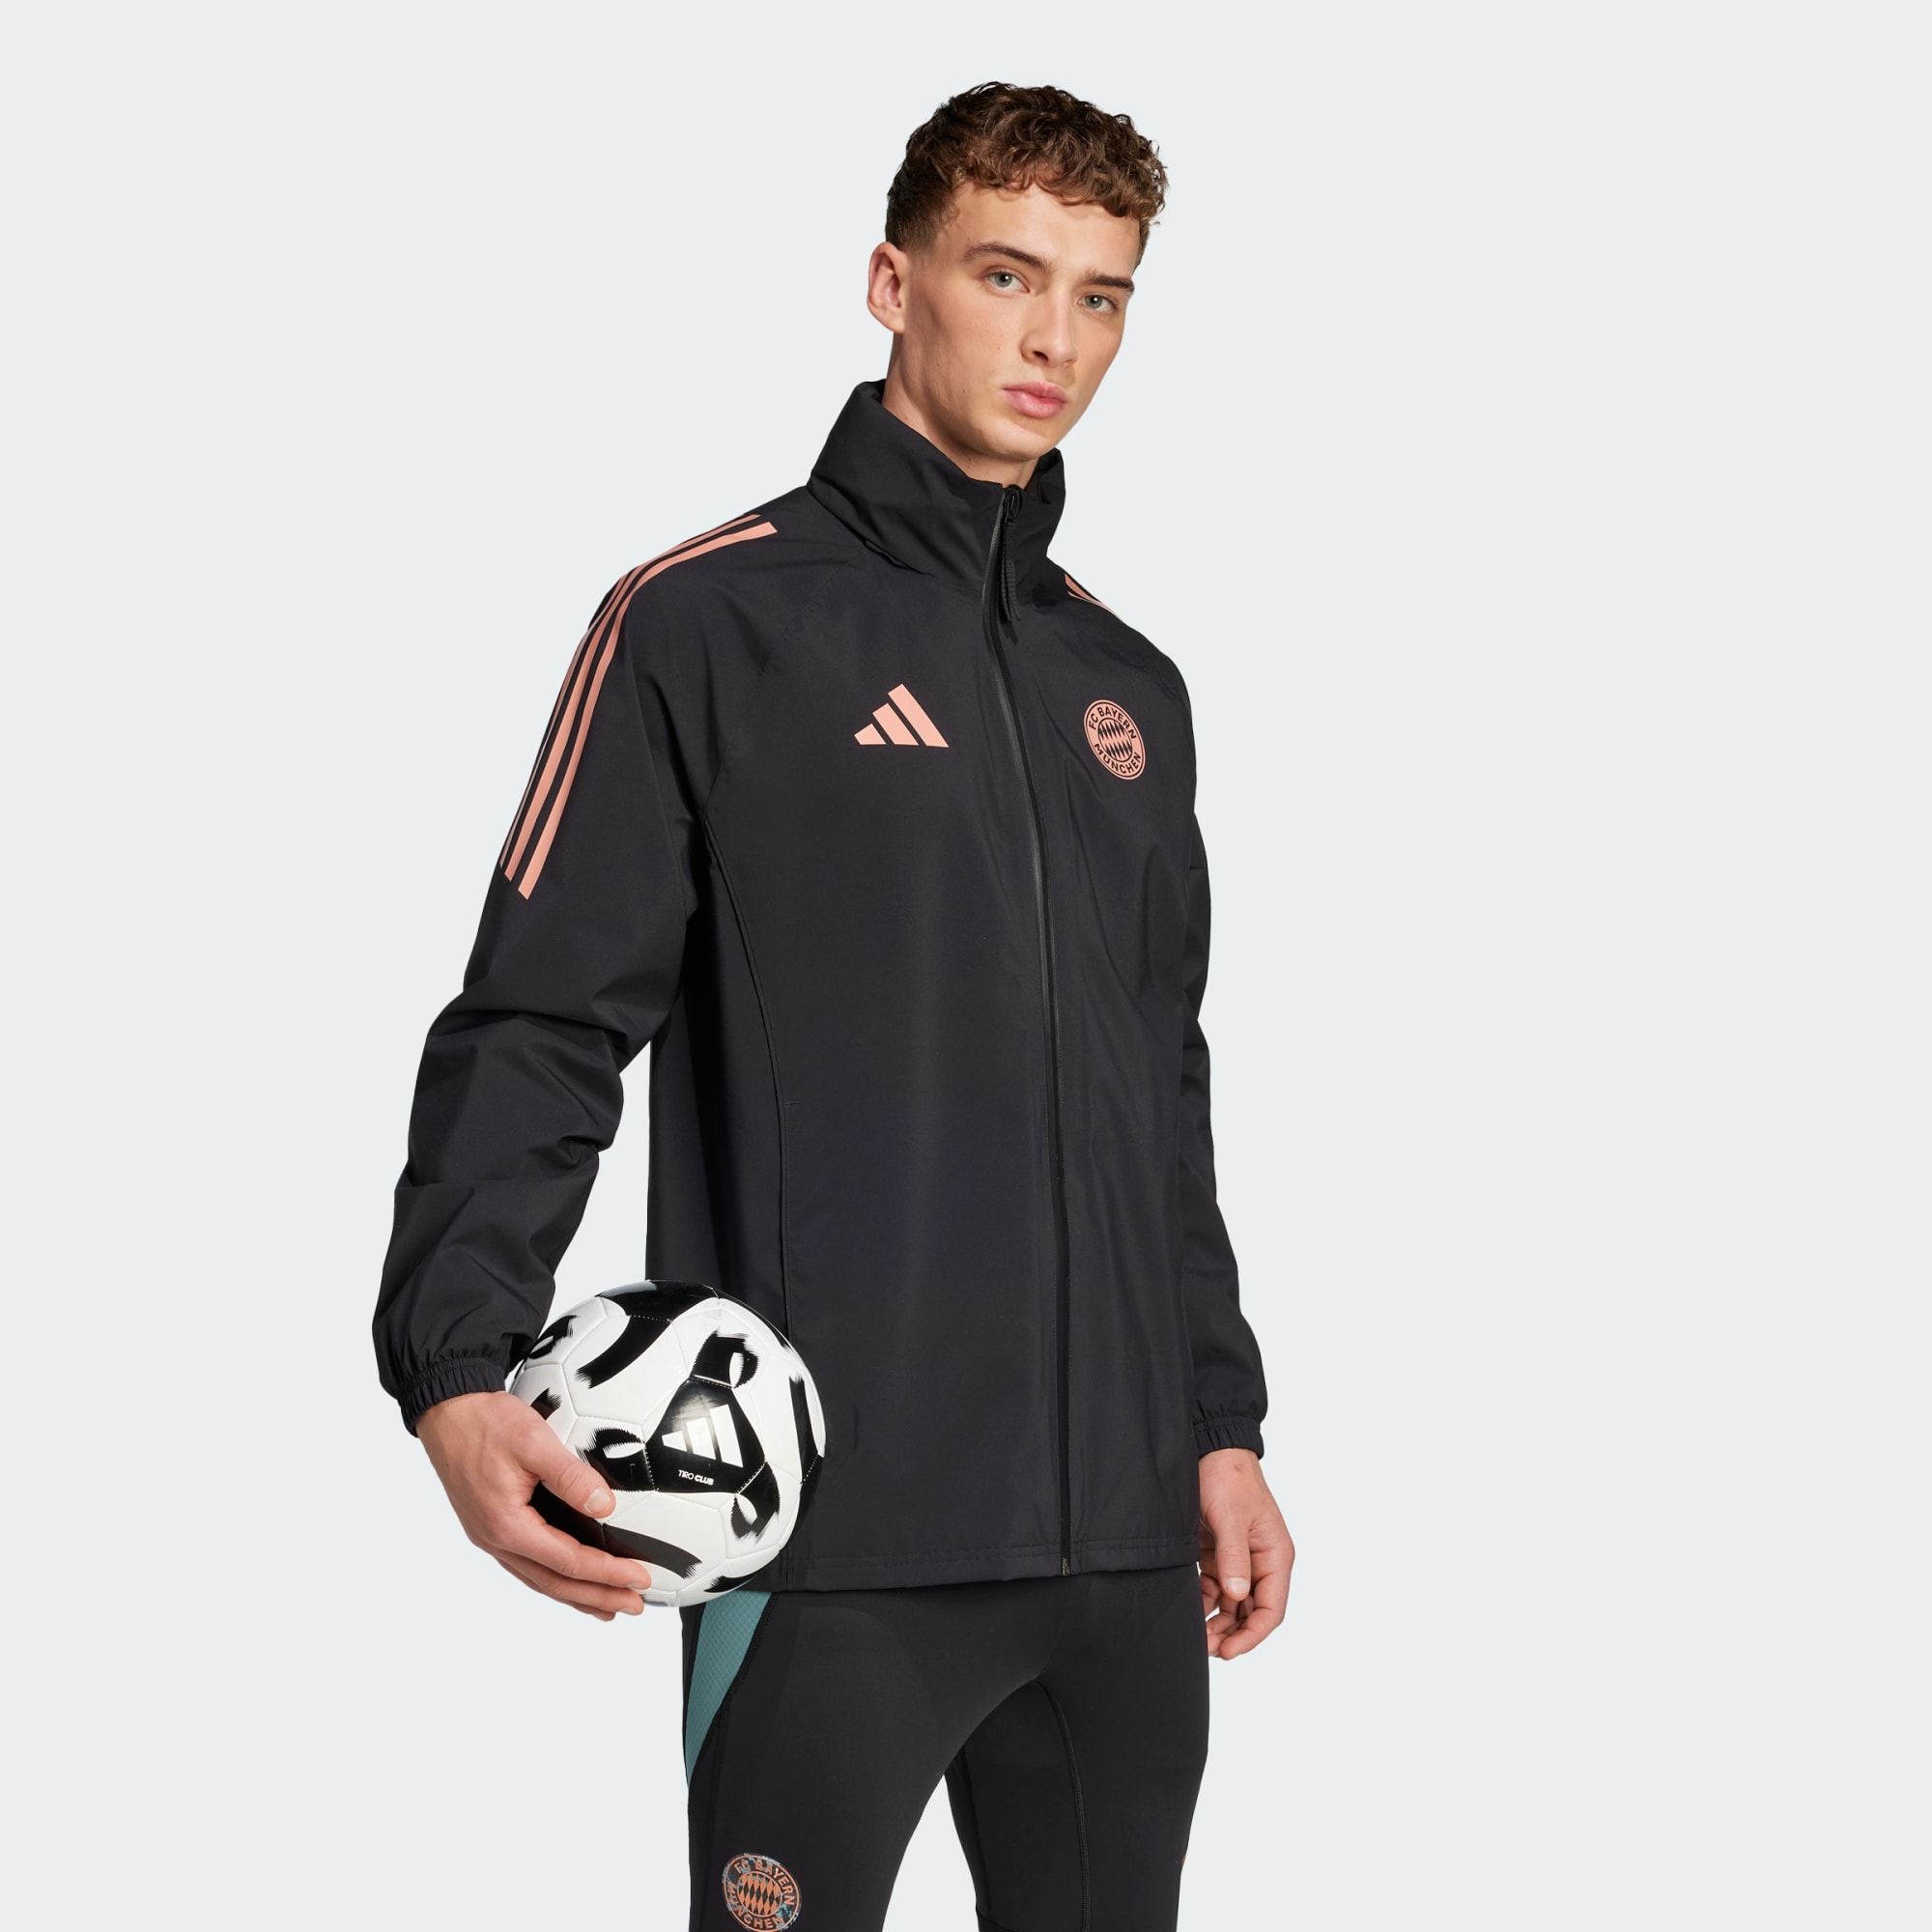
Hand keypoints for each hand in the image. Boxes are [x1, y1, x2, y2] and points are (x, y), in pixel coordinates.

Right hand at [417, 1390, 651, 1620]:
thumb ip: (571, 1476)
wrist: (446, 1411)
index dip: (608, 1573)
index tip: (640, 1579)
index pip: (568, 1561)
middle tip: (634, 1606)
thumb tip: (605, 1506)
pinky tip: (567, 1577)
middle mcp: (495, 1540)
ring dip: (575, 1594)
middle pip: (554, 1581)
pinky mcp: (489, 1525)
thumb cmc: (485, 1422)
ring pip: (538, 1578)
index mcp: (506, 1525)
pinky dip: (553, 1577)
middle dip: (597, 1596)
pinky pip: (526, 1563)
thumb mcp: (534, 1441)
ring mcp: (489, 1536)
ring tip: (607, 1606)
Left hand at [1197, 1447, 1292, 1658]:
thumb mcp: (1230, 1517)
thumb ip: (1234, 1557)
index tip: (1229, 1651)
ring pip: (1231, 1605)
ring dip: (1217, 1622)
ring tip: (1196, 1635)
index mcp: (1275, 1555)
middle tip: (1206, 1648)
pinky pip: (1214, 1589)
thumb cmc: (1228, 1477)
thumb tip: (1236, 1593)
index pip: (1271, 1609)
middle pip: (1251, 1612)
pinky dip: (1204, 1602)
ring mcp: (1239, 1560)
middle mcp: (1261, 1562)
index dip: (1252, 1635)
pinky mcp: (1217, 1554)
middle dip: (1231, 1633)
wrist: (1209, 1448)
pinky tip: (1190, 1609)